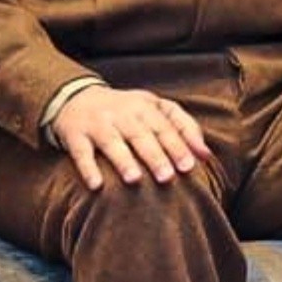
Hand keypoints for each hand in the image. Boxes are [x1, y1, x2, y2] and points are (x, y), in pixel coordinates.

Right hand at [50, 85, 212, 189]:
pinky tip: (96, 185)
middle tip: (168, 177)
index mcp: (145, 106)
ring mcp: (97, 123)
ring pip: (112, 142)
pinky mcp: (75, 135)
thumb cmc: (125, 110)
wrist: (75, 96)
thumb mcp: (153, 108)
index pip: (165, 126)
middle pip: (141, 135)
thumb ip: (183, 126)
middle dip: (155, 155)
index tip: (189, 166)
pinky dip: (88, 168)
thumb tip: (206, 155)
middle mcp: (122, 113)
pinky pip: (81, 152)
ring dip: (123, 161)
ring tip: (135, 179)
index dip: (178, 145)